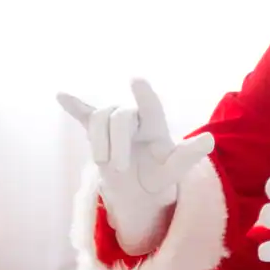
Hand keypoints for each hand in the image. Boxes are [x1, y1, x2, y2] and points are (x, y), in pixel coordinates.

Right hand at [57, 78, 214, 252]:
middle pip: (120, 117)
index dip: (143, 94)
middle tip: (120, 170)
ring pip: (99, 119)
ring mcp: (113, 122)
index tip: (136, 80)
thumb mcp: (174, 170)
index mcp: (155, 124)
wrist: (138, 188)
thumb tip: (209, 140)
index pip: (150, 106)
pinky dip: (73, 105)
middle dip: (117, 144)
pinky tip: (60, 94)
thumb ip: (188, 155)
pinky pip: (84, 114)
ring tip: (105, 164)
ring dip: (100, 143)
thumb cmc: (159, 175)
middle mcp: (134, 117)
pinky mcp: (96, 131)